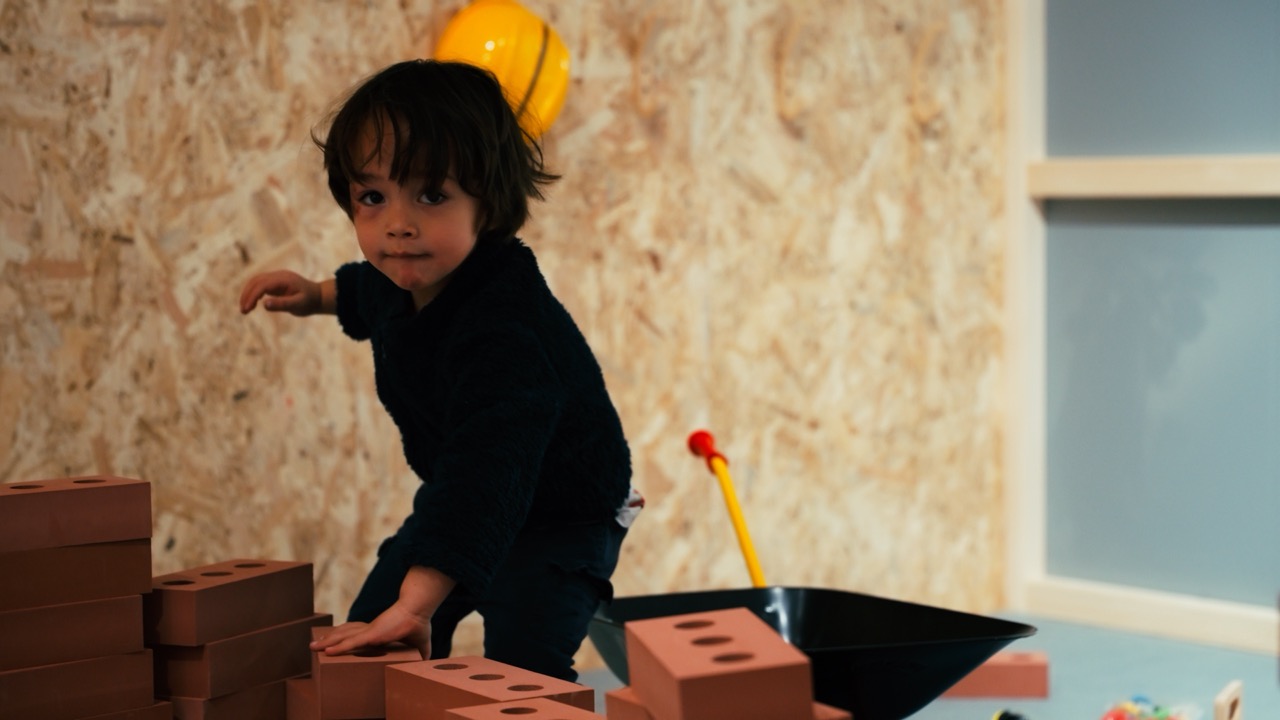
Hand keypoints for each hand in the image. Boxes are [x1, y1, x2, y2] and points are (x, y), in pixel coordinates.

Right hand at [239, 270, 324, 315]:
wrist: (318, 297)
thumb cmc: (309, 302)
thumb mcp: (298, 305)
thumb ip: (282, 304)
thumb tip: (264, 304)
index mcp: (284, 279)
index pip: (262, 285)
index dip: (252, 296)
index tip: (247, 309)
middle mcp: (278, 276)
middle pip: (256, 281)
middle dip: (247, 295)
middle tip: (243, 311)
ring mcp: (276, 278)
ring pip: (256, 281)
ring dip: (248, 294)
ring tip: (245, 310)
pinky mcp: (275, 282)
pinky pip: (260, 285)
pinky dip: (253, 293)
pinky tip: (252, 304)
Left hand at [310, 603, 430, 659]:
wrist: (419, 610)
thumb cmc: (420, 622)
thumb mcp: (422, 643)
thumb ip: (421, 652)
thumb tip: (426, 661)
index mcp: (380, 630)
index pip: (359, 633)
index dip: (346, 637)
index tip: (336, 643)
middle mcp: (371, 629)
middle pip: (345, 634)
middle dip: (330, 640)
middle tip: (316, 646)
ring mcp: (370, 632)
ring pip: (343, 638)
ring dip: (327, 643)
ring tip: (313, 647)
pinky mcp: (371, 635)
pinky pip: (350, 643)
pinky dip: (337, 647)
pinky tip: (325, 652)